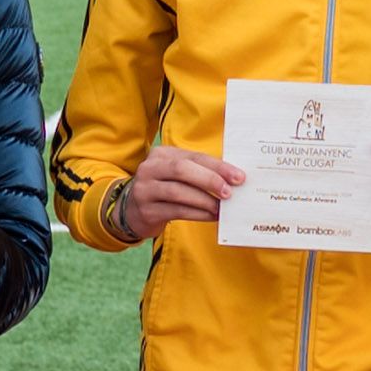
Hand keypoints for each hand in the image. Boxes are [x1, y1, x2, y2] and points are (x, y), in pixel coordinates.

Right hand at [116, 142, 245, 238]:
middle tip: (229, 193)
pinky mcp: (147, 210)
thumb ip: (198, 171)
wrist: (132, 210)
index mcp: (161, 154)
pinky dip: (198, 214)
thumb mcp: (175, 174)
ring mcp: (145, 190)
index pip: (194, 156)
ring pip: (179, 192)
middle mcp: (150, 168)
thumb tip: (232, 179)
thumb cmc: (164, 189)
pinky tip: (211, 216)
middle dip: (209, 180)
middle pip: (182, 169)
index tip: (239, 177)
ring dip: (204, 201)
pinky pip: (176, 211)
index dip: (218, 166)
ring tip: (221, 208)